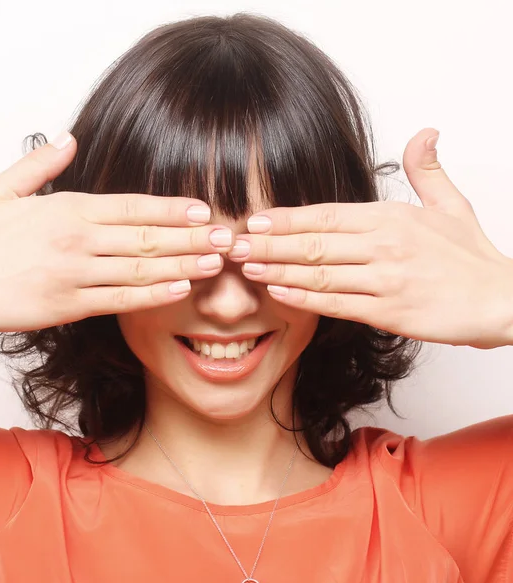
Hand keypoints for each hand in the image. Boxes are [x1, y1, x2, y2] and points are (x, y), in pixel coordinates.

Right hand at [0, 131, 232, 332]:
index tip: (204, 209)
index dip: (172, 208)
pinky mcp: (69, 305)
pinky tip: (180, 289)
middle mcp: (77, 238)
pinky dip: (153, 294)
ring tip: (216, 263)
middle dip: (191, 237)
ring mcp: (75, 273)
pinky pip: (120, 299)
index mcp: (68, 208)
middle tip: (226, 237)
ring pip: (140, 268)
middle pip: (146, 236)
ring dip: (183, 265)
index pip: (133, 206)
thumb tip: (69, 138)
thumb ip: (40, 163)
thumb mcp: (3, 189)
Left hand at [228, 128, 512, 348]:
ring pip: (320, 273)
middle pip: (314, 242)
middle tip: (234, 244)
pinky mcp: (389, 312)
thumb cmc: (470, 256)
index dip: (286, 217)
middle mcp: (384, 245)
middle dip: (269, 243)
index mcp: (390, 218)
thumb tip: (424, 131)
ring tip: (246, 267)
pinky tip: (279, 293)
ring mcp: (385, 279)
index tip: (254, 219)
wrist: (502, 299)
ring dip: (278, 269)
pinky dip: (305, 298)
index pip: (326, 214)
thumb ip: (427, 170)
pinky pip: (338, 304)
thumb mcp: (451, 204)